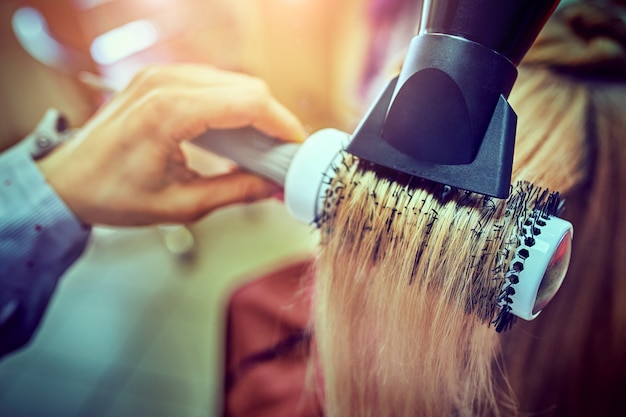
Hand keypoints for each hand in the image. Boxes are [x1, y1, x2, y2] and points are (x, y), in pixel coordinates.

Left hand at [37, 64, 306, 225]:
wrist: (67, 182)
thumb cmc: (114, 196)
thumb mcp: (182, 204)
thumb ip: (236, 193)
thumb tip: (275, 187)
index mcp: (169, 113)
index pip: (248, 102)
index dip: (282, 124)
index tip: (297, 148)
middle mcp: (165, 83)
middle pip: (245, 86)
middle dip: (273, 119)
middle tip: (282, 153)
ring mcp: (160, 75)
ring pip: (232, 81)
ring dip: (254, 110)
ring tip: (262, 147)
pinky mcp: (158, 78)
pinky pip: (212, 81)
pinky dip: (232, 104)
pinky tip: (235, 132)